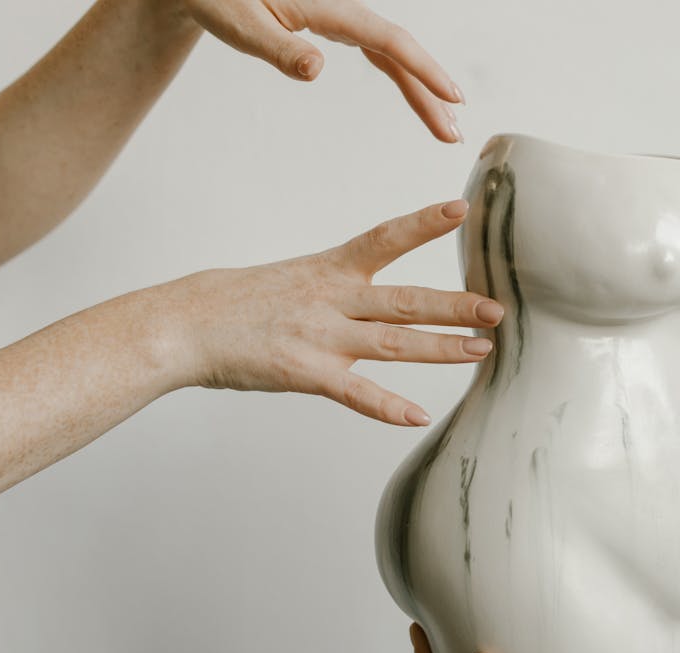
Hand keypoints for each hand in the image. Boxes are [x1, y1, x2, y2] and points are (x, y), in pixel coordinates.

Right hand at [160, 199, 500, 425]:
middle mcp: (331, 299)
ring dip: (439, 348)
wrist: (183, 324)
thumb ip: (343, 289)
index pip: (384, 239)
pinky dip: (385, 405)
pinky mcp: (302, 372)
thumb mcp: (298, 280)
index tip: (461, 209)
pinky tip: (416, 416)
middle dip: (454, 304)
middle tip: (497, 308)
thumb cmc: (241, 304)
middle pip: (403, 300)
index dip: (423, 224)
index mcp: (329, 271)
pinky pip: (352, 392)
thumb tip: (382, 301)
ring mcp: (319, 336)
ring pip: (391, 342)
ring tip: (481, 351)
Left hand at [180, 0, 464, 141]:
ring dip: (422, 88)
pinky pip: (380, 52)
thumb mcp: (243, 25)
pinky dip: (402, 75)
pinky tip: (416, 95)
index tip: (452, 97)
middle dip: (432, 91)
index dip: (424, 70)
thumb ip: (280, 49)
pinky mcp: (337, 26)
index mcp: (329, 7)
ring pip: (394, 54)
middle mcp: (344, 10)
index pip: (389, 41)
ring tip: (445, 124)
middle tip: (454, 133)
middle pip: (401, 52)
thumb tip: (316, 70)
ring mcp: (343, 18)